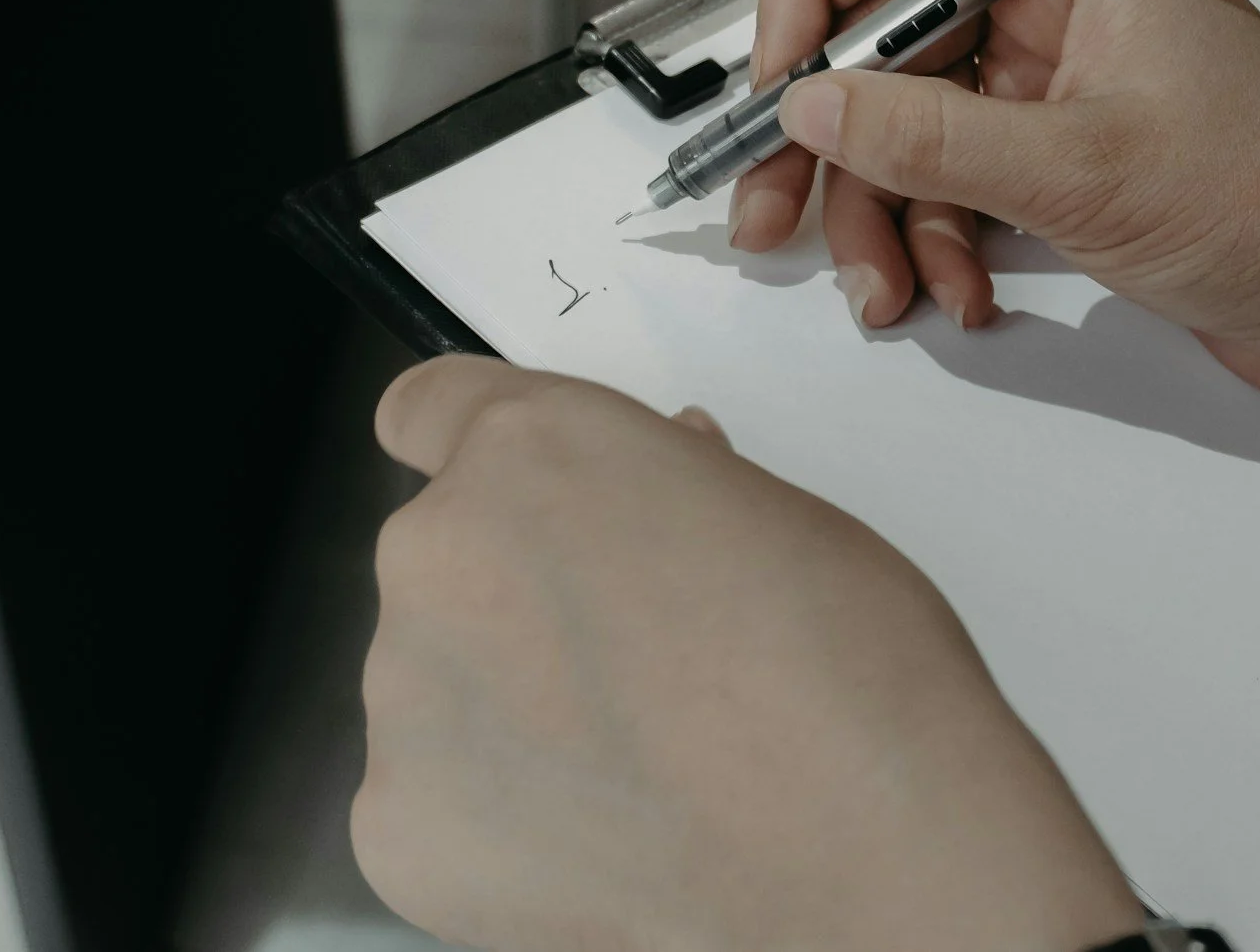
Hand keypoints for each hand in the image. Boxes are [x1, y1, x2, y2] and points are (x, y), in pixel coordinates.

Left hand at [352, 355, 1142, 951]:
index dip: (471, 457)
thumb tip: (644, 506)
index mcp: (530, 450)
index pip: (426, 412)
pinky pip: (430, 797)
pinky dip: (500, 815)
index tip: (510, 502)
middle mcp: (438, 554)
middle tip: (632, 660)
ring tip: (637, 759)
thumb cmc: (849, 670)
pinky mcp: (396, 825)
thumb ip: (665, 492)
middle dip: (518, 598)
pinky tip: (603, 831)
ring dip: (509, 707)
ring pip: (437, 682)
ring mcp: (405, 697)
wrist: (862, 847)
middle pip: (443, 558)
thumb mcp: (772, 513)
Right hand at [731, 0, 1259, 406]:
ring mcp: (1062, 85)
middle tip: (771, 216)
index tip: (778, 83)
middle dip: (829, 137)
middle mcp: (1060, 5)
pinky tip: (960, 295)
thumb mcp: (1080, 170)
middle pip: (889, 39)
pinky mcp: (1070, 160)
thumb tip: (812, 105)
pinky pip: (960, 183)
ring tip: (885, 291)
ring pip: (915, 125)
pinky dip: (943, 242)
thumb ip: (930, 137)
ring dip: (884, 214)